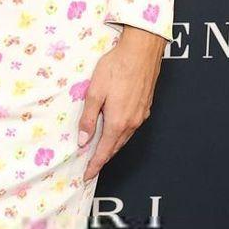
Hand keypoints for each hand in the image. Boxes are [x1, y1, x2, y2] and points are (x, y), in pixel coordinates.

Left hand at [76, 25, 164, 181]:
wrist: (141, 51)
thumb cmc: (116, 67)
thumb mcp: (94, 92)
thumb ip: (88, 118)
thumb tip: (83, 140)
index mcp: (117, 122)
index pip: (104, 152)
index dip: (94, 166)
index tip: (86, 176)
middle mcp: (132, 122)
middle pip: (115, 147)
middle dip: (102, 158)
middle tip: (90, 166)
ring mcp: (141, 115)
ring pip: (124, 138)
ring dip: (112, 146)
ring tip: (99, 151)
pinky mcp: (145, 106)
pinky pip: (131, 127)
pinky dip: (120, 134)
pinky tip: (114, 129)